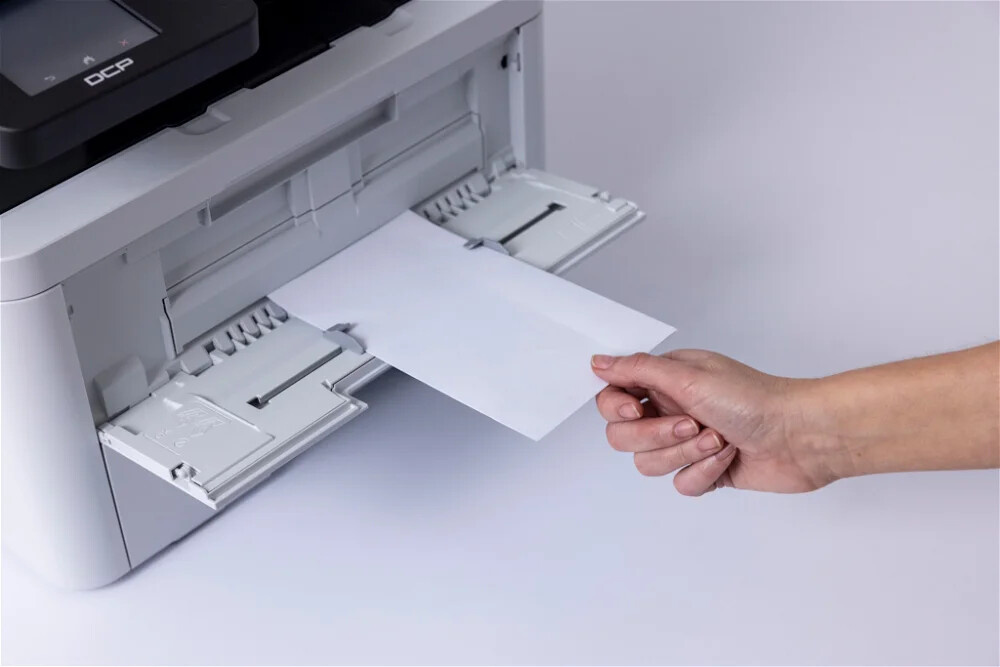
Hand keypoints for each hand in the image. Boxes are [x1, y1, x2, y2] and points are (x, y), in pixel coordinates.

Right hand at [592, 350, 841, 495]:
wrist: (800, 436)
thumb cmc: (756, 400)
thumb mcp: (690, 377)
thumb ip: (638, 370)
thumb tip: (600, 362)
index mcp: (666, 381)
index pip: (613, 397)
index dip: (617, 407)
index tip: (637, 407)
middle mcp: (671, 410)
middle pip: (623, 436)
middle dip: (656, 436)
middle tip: (690, 424)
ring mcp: (686, 442)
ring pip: (648, 463)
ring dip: (686, 454)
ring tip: (717, 439)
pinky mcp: (704, 470)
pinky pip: (679, 483)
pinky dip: (704, 473)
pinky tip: (727, 458)